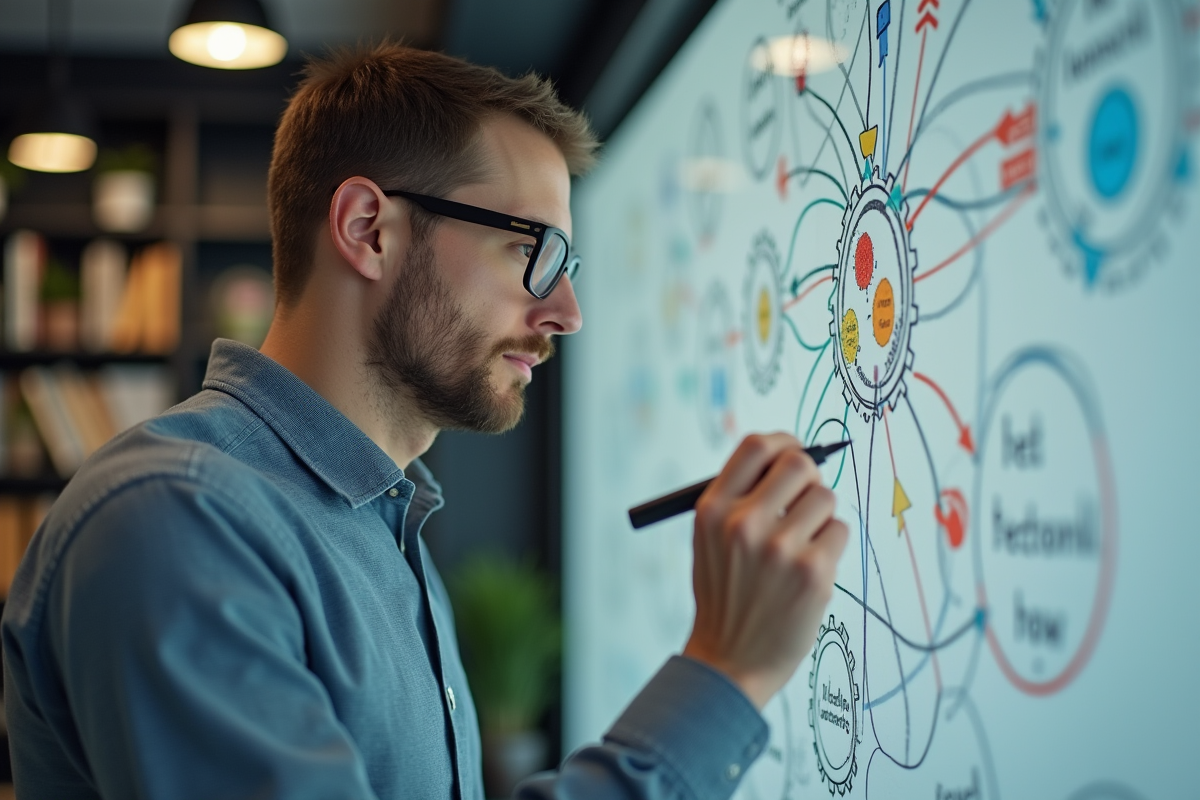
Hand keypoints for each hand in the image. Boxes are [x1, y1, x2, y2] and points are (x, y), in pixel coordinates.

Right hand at [682, 433, 848, 708]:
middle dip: (810, 476)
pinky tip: (808, 571)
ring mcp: (780, 548)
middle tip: (806, 498)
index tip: (793, 450)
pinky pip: (839, 532)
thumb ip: (741, 498)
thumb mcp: (710, 540)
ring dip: (821, 517)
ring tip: (802, 546)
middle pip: (799, 462)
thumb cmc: (725, 596)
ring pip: (826, 497)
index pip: (755, 447)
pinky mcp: (812, 572)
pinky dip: (830, 547)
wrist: (728, 661)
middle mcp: (743, 523)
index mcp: (712, 510)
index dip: (782, 441)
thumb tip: (793, 456)